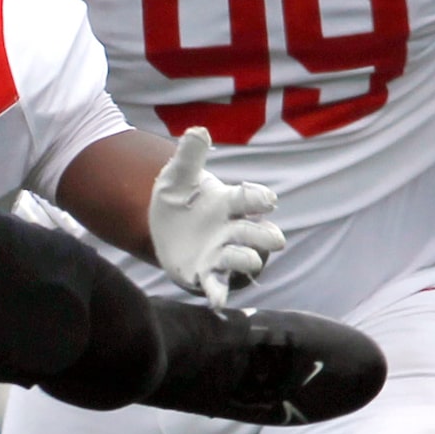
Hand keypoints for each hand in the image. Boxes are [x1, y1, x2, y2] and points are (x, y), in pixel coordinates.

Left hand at [149, 126, 284, 308]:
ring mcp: (220, 253)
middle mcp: (231, 230)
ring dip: (246, 261)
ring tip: (250, 262)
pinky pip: (216, 284)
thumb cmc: (178, 197)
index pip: (249, 200)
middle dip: (265, 236)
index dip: (259, 199)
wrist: (160, 224)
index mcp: (227, 203)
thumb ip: (189, 157)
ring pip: (240, 259)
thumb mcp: (176, 176)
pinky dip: (218, 294)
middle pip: (254, 233)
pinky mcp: (205, 273)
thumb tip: (197, 131)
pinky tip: (217, 303)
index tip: (267, 200)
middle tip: (275, 240)